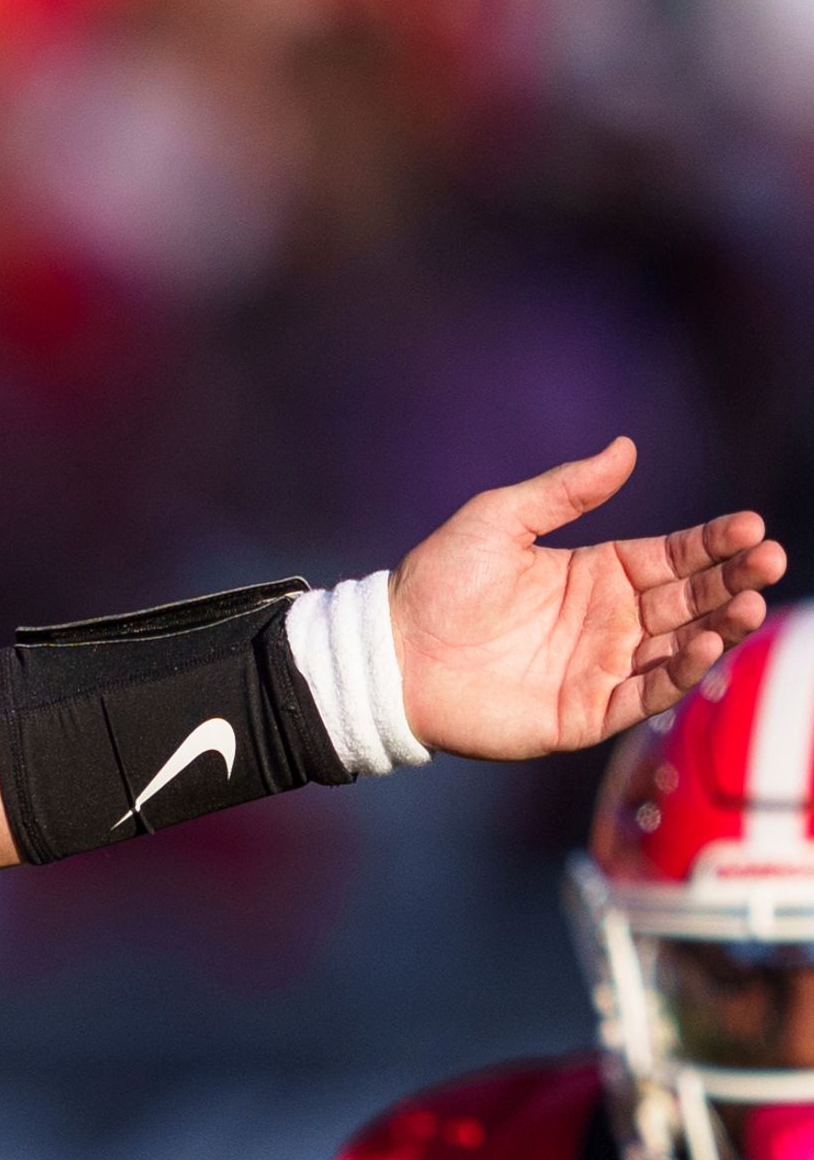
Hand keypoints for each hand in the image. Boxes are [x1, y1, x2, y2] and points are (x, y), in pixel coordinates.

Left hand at [394, 437, 785, 760]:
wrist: (392, 650)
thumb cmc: (439, 581)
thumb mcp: (500, 519)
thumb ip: (565, 491)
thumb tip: (626, 447)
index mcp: (597, 572)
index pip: (675, 556)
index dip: (713, 542)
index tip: (751, 526)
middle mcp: (612, 620)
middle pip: (690, 598)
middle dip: (733, 580)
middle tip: (767, 560)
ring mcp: (604, 667)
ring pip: (681, 646)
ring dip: (719, 626)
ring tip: (748, 602)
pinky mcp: (588, 712)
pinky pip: (648, 694)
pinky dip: (680, 673)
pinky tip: (703, 645)